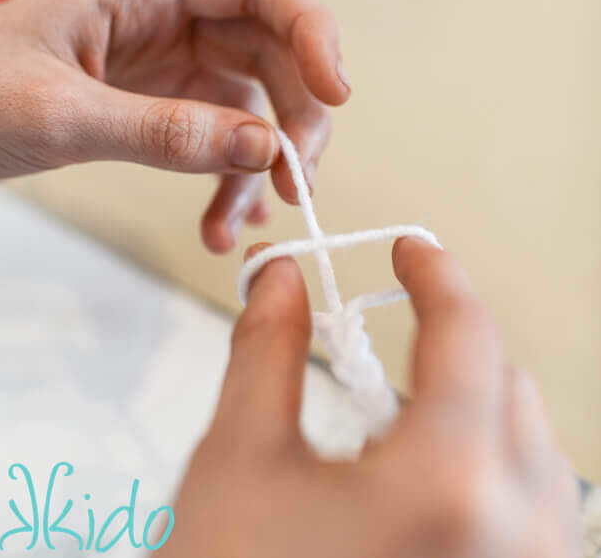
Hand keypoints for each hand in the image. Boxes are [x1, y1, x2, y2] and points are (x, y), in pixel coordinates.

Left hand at [0, 0, 348, 250]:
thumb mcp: (60, 115)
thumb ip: (163, 130)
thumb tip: (263, 150)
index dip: (310, 28)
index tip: (337, 93)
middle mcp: (163, 20)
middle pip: (268, 49)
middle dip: (294, 115)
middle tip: (297, 182)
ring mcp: (164, 67)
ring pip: (249, 104)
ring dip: (261, 164)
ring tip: (244, 225)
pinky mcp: (155, 108)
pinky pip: (215, 140)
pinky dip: (227, 184)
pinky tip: (220, 226)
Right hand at [161, 238, 579, 557]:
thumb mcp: (238, 459)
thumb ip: (264, 348)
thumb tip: (280, 277)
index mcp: (448, 486)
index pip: (464, 332)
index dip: (432, 273)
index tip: (408, 246)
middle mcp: (519, 535)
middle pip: (505, 382)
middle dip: (446, 342)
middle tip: (381, 335)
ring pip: (530, 444)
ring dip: (471, 402)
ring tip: (393, 419)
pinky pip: (539, 504)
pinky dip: (489, 463)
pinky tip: (428, 483)